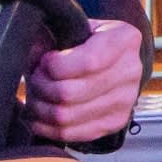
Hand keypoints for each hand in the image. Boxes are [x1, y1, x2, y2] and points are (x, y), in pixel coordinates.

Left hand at [25, 18, 142, 143]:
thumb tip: (30, 51)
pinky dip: (47, 126)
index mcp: (124, 39)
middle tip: (36, 78)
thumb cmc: (86, 42)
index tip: (45, 61)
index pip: (88, 62)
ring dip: (41, 107)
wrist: (111, 60)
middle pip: (71, 93)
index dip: (55, 66)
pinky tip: (42, 113)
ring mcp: (126, 100)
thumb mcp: (72, 28)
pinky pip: (70, 133)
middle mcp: (131, 70)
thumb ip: (50, 35)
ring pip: (66, 116)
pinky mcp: (115, 122)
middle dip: (42, 87)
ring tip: (38, 95)